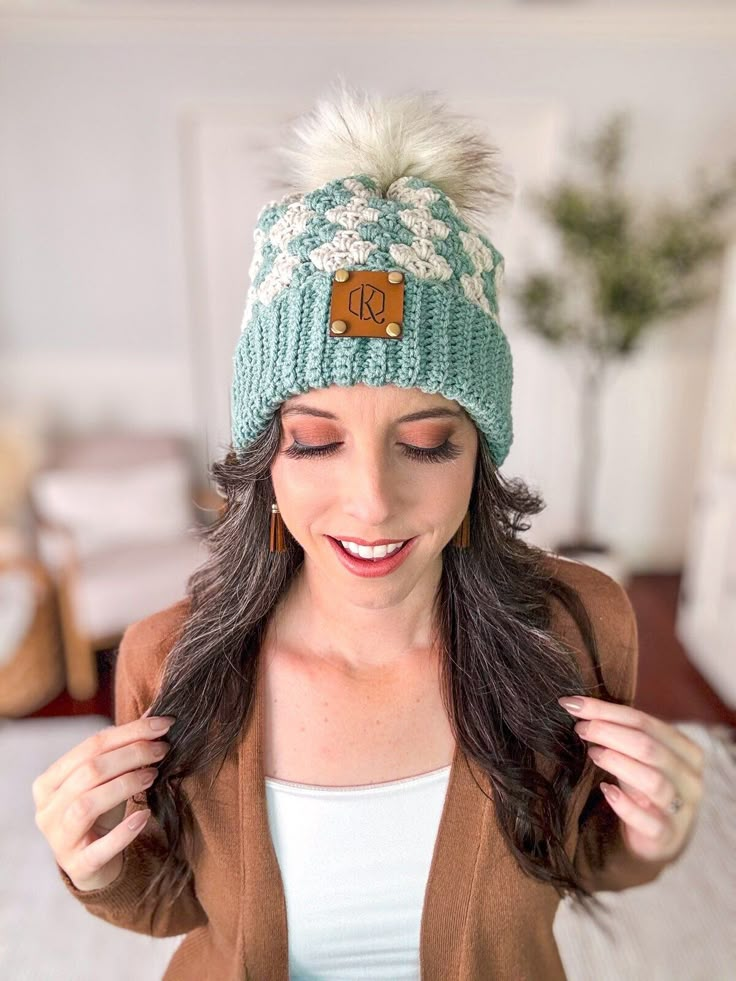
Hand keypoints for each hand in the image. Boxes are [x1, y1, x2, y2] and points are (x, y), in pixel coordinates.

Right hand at [33, 714, 173, 890]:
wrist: (94, 863)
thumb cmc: (100, 812)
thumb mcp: (107, 778)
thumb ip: (123, 748)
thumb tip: (154, 714)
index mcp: (49, 782)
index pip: (90, 746)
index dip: (129, 732)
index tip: (163, 725)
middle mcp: (47, 809)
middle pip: (90, 771)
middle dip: (132, 754)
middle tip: (162, 749)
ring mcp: (59, 839)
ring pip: (88, 804)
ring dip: (125, 785)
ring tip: (153, 775)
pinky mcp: (78, 865)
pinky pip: (99, 848)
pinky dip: (123, 832)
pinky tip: (144, 817)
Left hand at [558, 696, 704, 862]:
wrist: (655, 836)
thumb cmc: (642, 785)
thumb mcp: (639, 756)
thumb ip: (621, 733)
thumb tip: (578, 706)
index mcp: (686, 751)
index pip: (644, 722)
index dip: (606, 711)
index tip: (573, 705)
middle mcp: (689, 779)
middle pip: (648, 747)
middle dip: (608, 732)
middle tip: (580, 728)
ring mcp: (681, 810)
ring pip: (653, 780)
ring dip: (618, 762)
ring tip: (592, 753)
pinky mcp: (666, 837)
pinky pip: (648, 820)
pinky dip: (625, 805)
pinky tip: (605, 790)